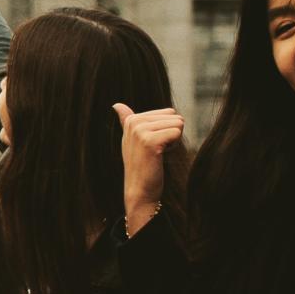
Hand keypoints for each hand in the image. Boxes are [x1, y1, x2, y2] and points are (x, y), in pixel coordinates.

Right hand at [113, 102, 182, 227]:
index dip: (166, 129)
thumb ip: (127, 121)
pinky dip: (174, 146)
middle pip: (174, 116)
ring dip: (173, 141)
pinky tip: (160, 156)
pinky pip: (176, 132)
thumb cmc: (141, 165)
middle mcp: (134, 122)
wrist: (139, 189)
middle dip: (171, 134)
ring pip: (178, 124)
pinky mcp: (149, 141)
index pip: (168, 112)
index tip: (153, 144)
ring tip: (158, 153)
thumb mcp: (132, 140)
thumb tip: (116, 104)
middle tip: (157, 150)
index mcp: (131, 120)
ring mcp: (140, 131)